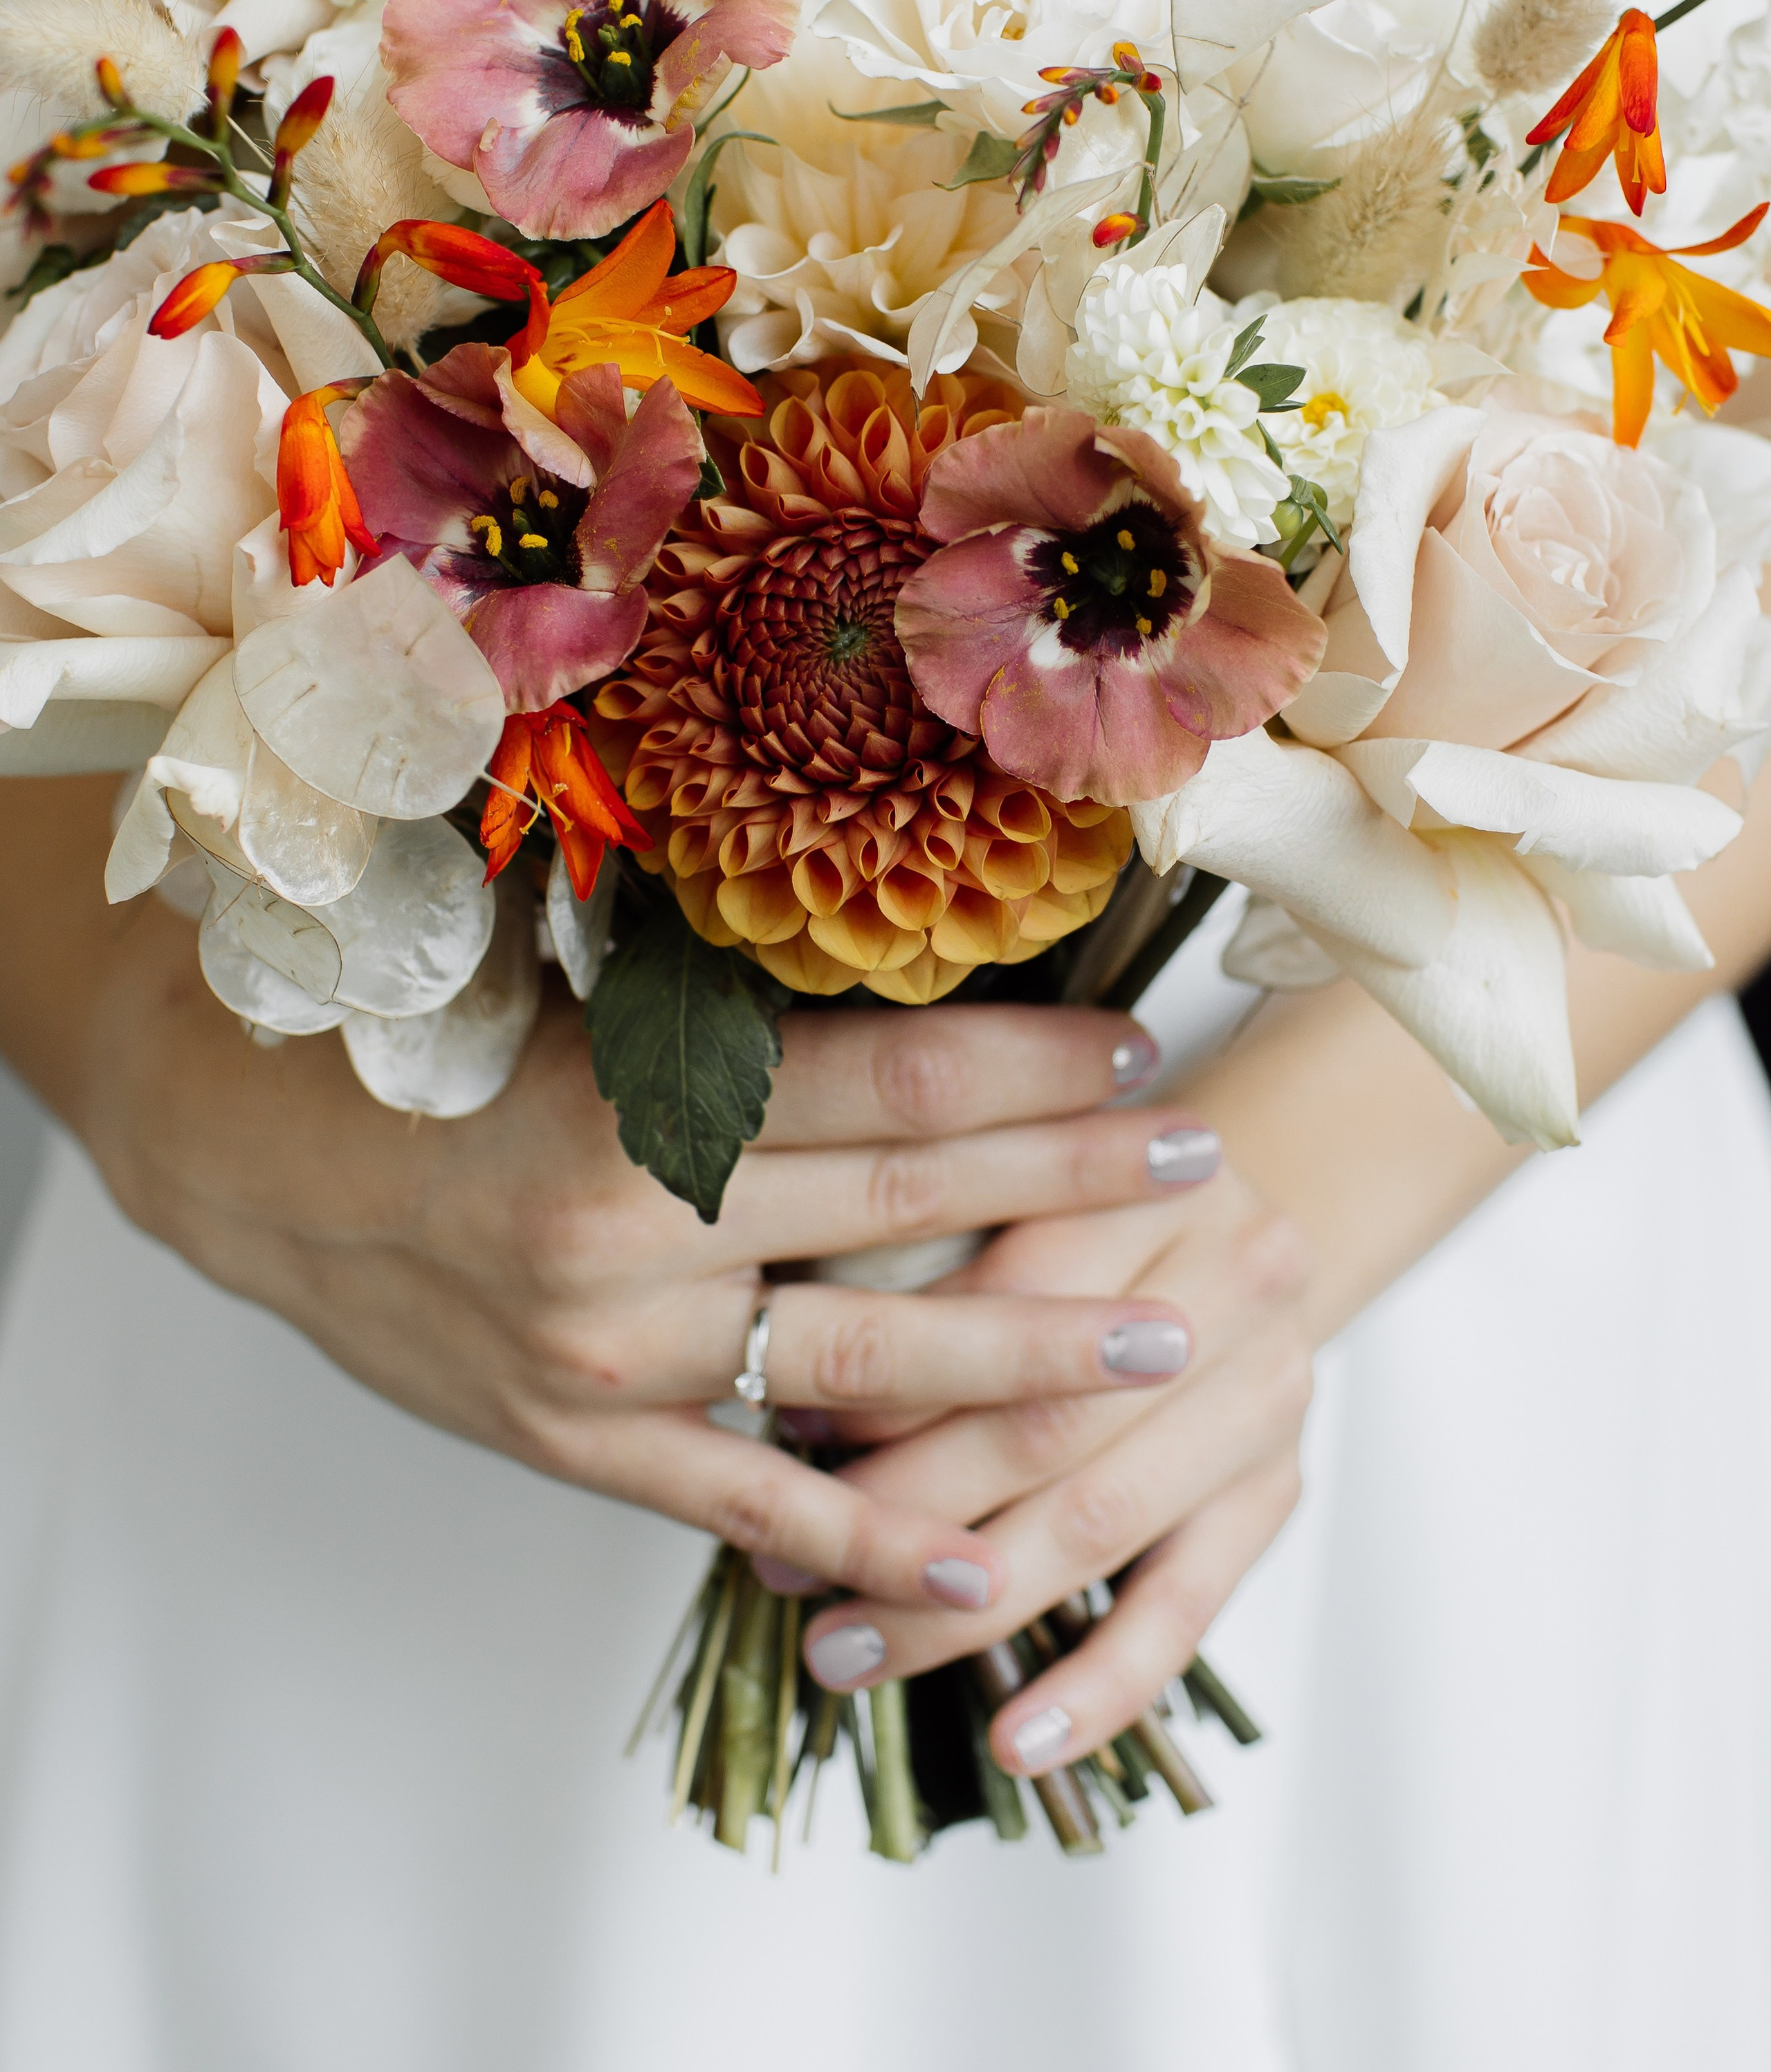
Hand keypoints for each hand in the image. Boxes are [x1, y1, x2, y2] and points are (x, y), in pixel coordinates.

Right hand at [15, 776, 1210, 1612]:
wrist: (254, 1158)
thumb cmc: (424, 1044)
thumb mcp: (563, 984)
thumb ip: (719, 997)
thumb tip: (892, 959)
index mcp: (639, 1088)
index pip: (883, 1077)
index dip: (1025, 1071)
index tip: (1135, 1058)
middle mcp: (638, 1224)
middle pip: (904, 1202)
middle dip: (1066, 1188)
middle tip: (1201, 1172)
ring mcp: (613, 1352)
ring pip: (858, 1363)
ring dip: (1020, 1356)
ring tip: (1157, 1348)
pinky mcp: (580, 1441)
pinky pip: (747, 1502)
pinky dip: (868, 1541)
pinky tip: (988, 1567)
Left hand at [794, 1155, 1313, 1769]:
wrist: (1226, 1222)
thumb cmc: (1072, 1201)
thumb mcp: (1006, 1180)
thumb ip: (922, 1249)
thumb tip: (778, 1389)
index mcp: (1154, 1175)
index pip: (1003, 1295)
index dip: (884, 1371)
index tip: (769, 1432)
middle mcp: (1237, 1275)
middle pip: (1049, 1420)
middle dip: (903, 1510)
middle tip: (782, 1571)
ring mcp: (1269, 1391)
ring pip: (1100, 1521)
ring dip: (963, 1610)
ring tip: (844, 1655)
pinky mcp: (1277, 1489)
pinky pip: (1188, 1608)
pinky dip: (1098, 1686)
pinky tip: (1017, 1744)